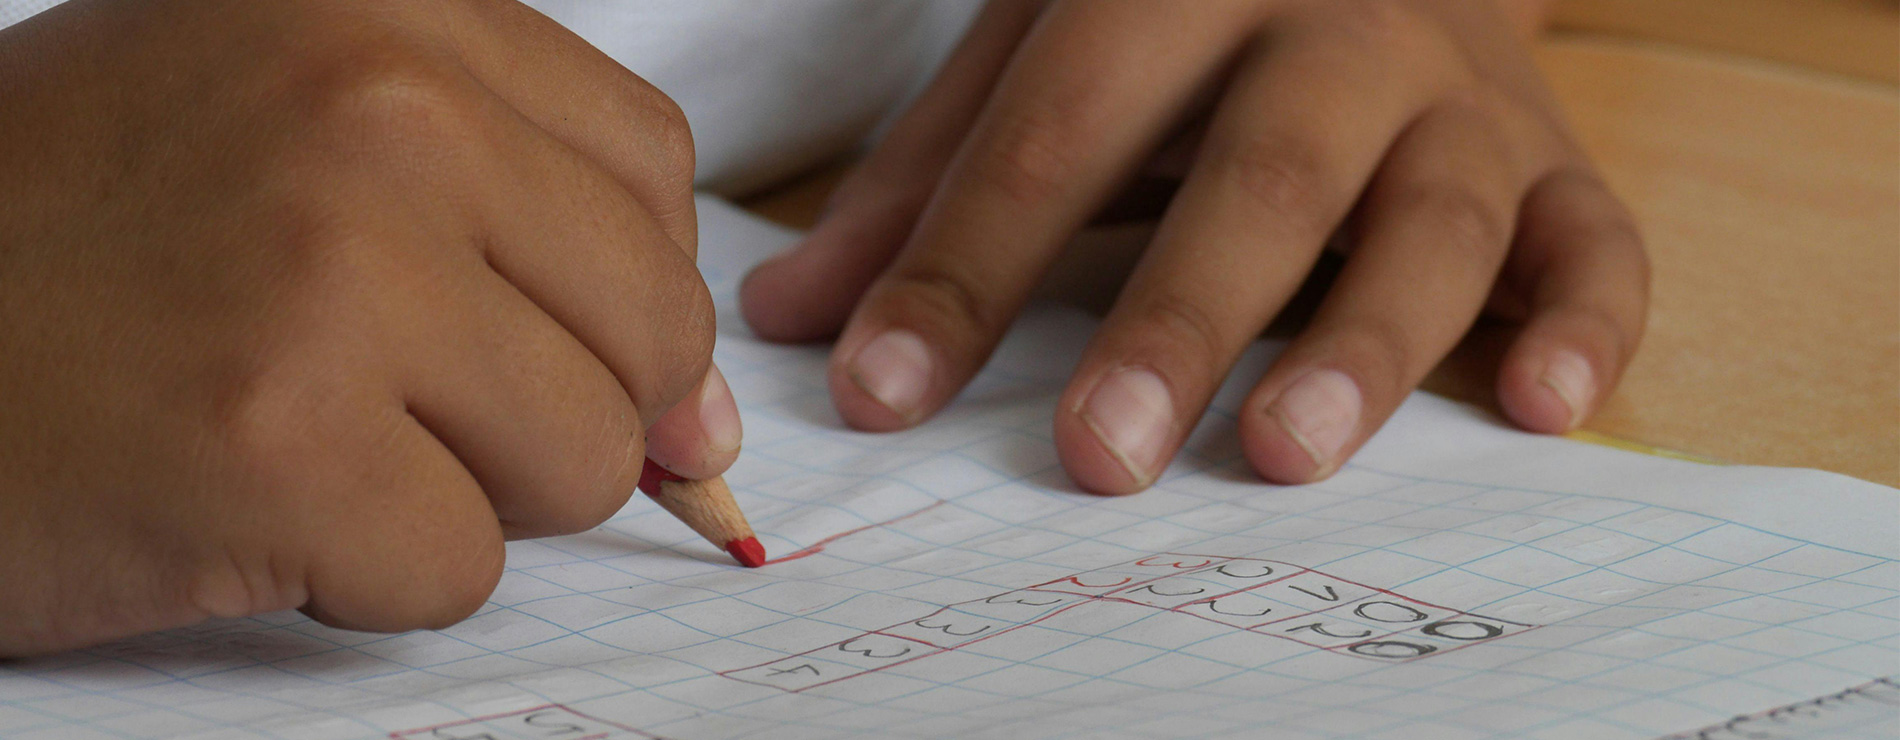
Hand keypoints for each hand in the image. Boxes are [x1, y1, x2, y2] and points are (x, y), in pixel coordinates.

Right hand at [0, 0, 736, 655]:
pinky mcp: (280, 443)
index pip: (651, 175)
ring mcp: (334, 273)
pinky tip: (245, 503)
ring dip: (465, 492)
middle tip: (393, 400)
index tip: (544, 340)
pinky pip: (462, 567)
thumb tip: (708, 420)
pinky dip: (369, 574)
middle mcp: (378, 111)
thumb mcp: (298, 143)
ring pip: (584, 459)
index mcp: (391, 13)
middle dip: (556, 406)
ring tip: (309, 437)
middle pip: (650, 327)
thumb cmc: (76, 244)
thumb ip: (524, 238)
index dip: (617, 290)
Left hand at [741, 0, 1645, 493]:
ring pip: (1434, 217)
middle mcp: (1339, 29)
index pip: (1061, 127)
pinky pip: (1597, 244)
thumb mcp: (1046, 49)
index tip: (884, 391)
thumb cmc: (1182, 16)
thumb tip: (791, 320)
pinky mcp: (1556, 164)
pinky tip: (1541, 410)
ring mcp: (1460, 97)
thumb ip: (929, 181)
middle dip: (1179, 316)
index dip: (967, 263)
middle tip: (1101, 451)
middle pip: (1263, 173)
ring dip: (1366, 342)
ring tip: (1286, 452)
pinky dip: (1586, 326)